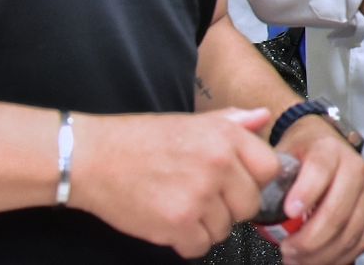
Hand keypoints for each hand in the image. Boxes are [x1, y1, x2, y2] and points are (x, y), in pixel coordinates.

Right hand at [68, 108, 279, 257]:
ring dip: (208, 225)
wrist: (94, 159)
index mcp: (225, 136)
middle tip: (206, 197)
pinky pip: (200, 246)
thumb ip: (232, 121)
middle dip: (231, 206)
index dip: (255, 179)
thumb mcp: (191, 121)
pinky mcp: (177, 224)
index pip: (270, 169)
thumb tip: (262, 117)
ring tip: (183, 205)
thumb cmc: (140, 139)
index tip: (239, 182)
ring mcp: (199, 196)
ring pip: (226, 228)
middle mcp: (218, 164)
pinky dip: (187, 241)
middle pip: (251, 204)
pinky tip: (172, 221)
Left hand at [271, 117, 363, 263]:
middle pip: (336, 212)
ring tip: (298, 258)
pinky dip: (340, 256)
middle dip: (309, 240)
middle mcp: (356, 166)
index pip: (320, 169)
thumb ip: (271, 177)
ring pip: (349, 233)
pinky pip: (363, 241)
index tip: (289, 212)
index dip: (306, 193)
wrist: (326, 148)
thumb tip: (254, 203)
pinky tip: (321, 258)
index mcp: (329, 149)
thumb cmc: (302, 156)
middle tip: (287, 251)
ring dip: (321, 255)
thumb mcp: (282, 155)